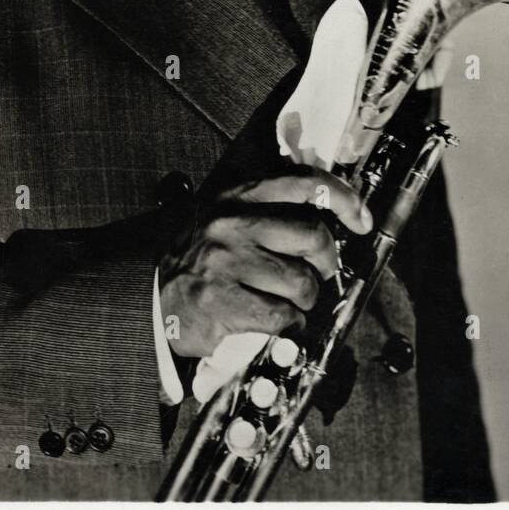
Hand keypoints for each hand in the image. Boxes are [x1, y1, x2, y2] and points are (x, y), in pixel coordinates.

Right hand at [158, 168, 371, 359]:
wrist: (147, 296)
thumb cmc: (198, 259)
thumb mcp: (225, 216)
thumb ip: (268, 209)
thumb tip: (330, 221)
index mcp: (238, 195)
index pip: (304, 183)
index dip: (343, 200)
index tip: (361, 220)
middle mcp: (233, 222)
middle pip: (314, 235)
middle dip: (327, 263)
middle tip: (320, 276)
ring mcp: (227, 262)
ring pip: (301, 281)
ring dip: (305, 300)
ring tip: (290, 303)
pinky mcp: (222, 301)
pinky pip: (281, 316)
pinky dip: (289, 325)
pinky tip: (276, 324)